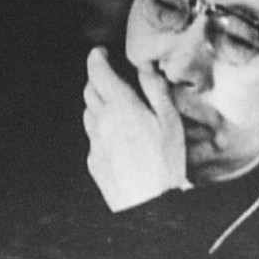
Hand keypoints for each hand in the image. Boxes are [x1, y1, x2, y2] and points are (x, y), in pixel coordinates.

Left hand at [83, 47, 188, 211]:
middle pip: (89, 90)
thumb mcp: (169, 120)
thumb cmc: (165, 160)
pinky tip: (118, 137)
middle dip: (98, 79)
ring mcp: (95, 142)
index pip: (98, 72)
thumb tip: (144, 65)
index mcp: (121, 106)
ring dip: (98, 103)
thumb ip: (155, 88)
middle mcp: (101, 121)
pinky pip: (92, 136)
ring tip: (116, 107)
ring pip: (89, 112)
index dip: (96, 58)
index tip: (100, 52)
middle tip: (112, 78)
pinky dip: (101, 127)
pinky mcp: (94, 160)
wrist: (149, 205)